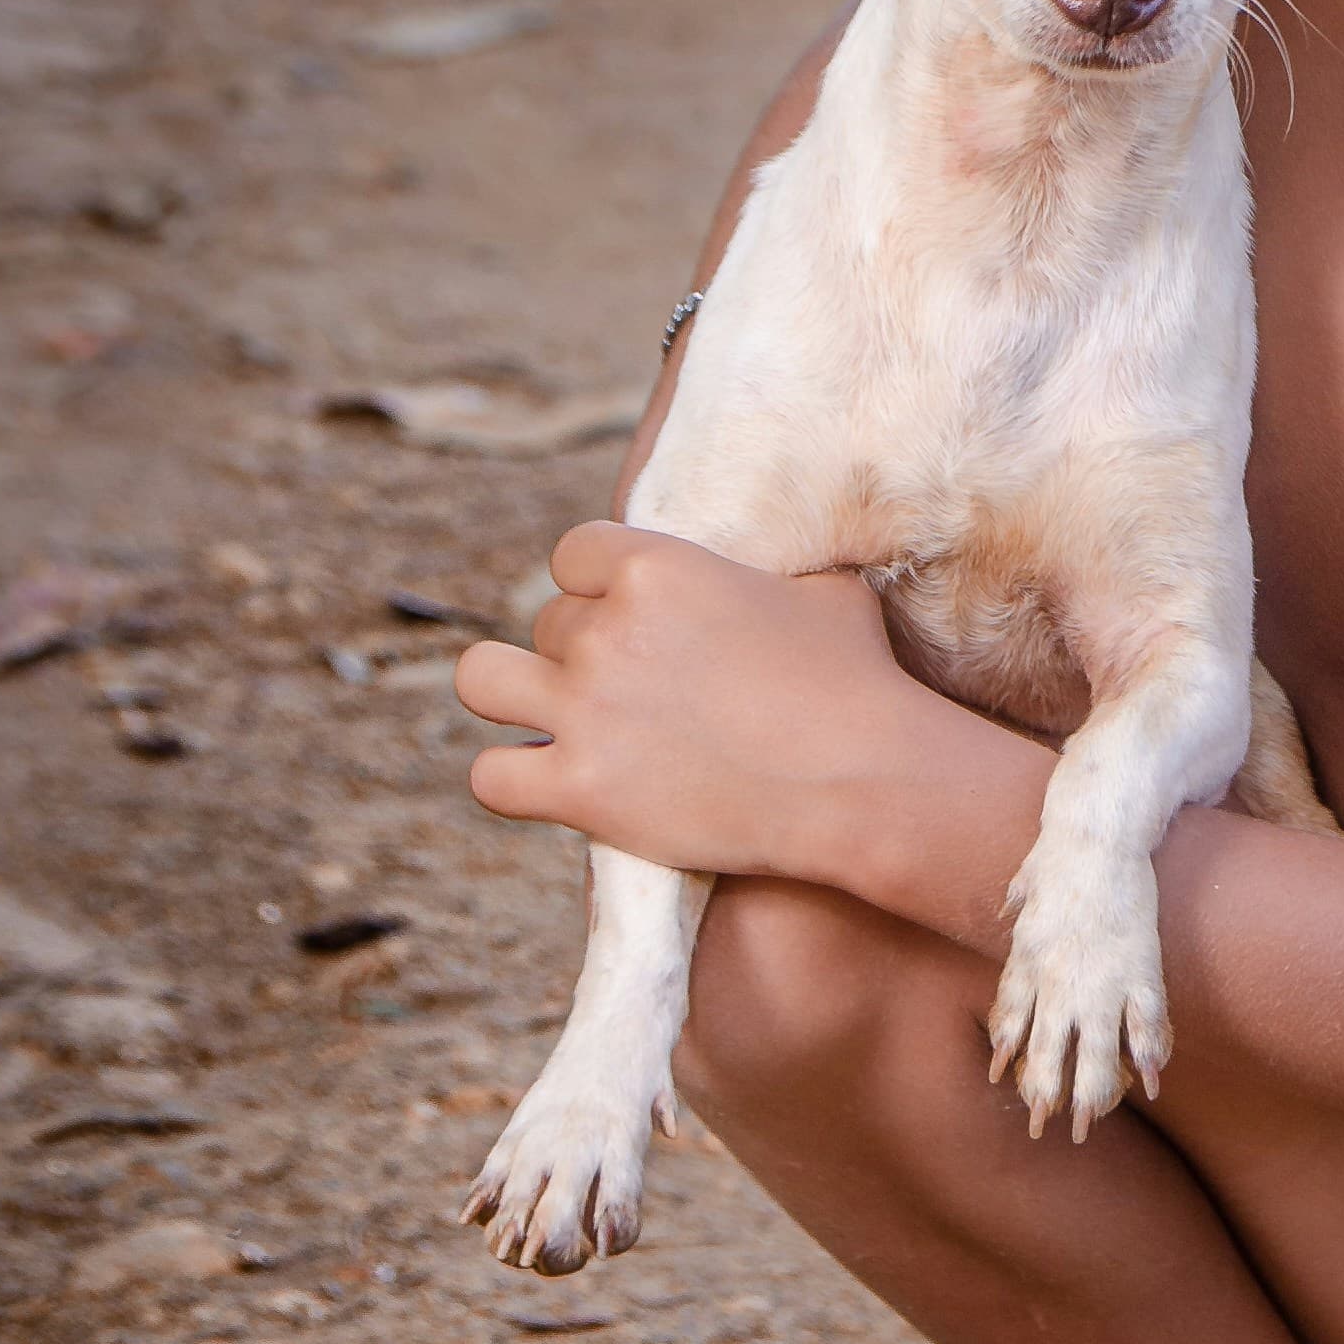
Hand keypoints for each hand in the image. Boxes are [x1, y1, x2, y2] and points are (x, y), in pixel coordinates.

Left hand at [458, 528, 926, 886]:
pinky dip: (512, 779)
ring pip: (482, 679)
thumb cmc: (857, 681)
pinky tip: (550, 782)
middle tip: (634, 690)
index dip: (596, 585)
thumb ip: (767, 572)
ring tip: (549, 717)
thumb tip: (771, 573)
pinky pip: (489, 776)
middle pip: (548, 624)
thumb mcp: (822, 590)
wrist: (862, 780)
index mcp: (655, 566)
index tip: (627, 616)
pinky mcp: (577, 788)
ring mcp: (584, 709)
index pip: (572, 554)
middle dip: (583, 653)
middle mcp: (606, 630)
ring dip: (510, 694)